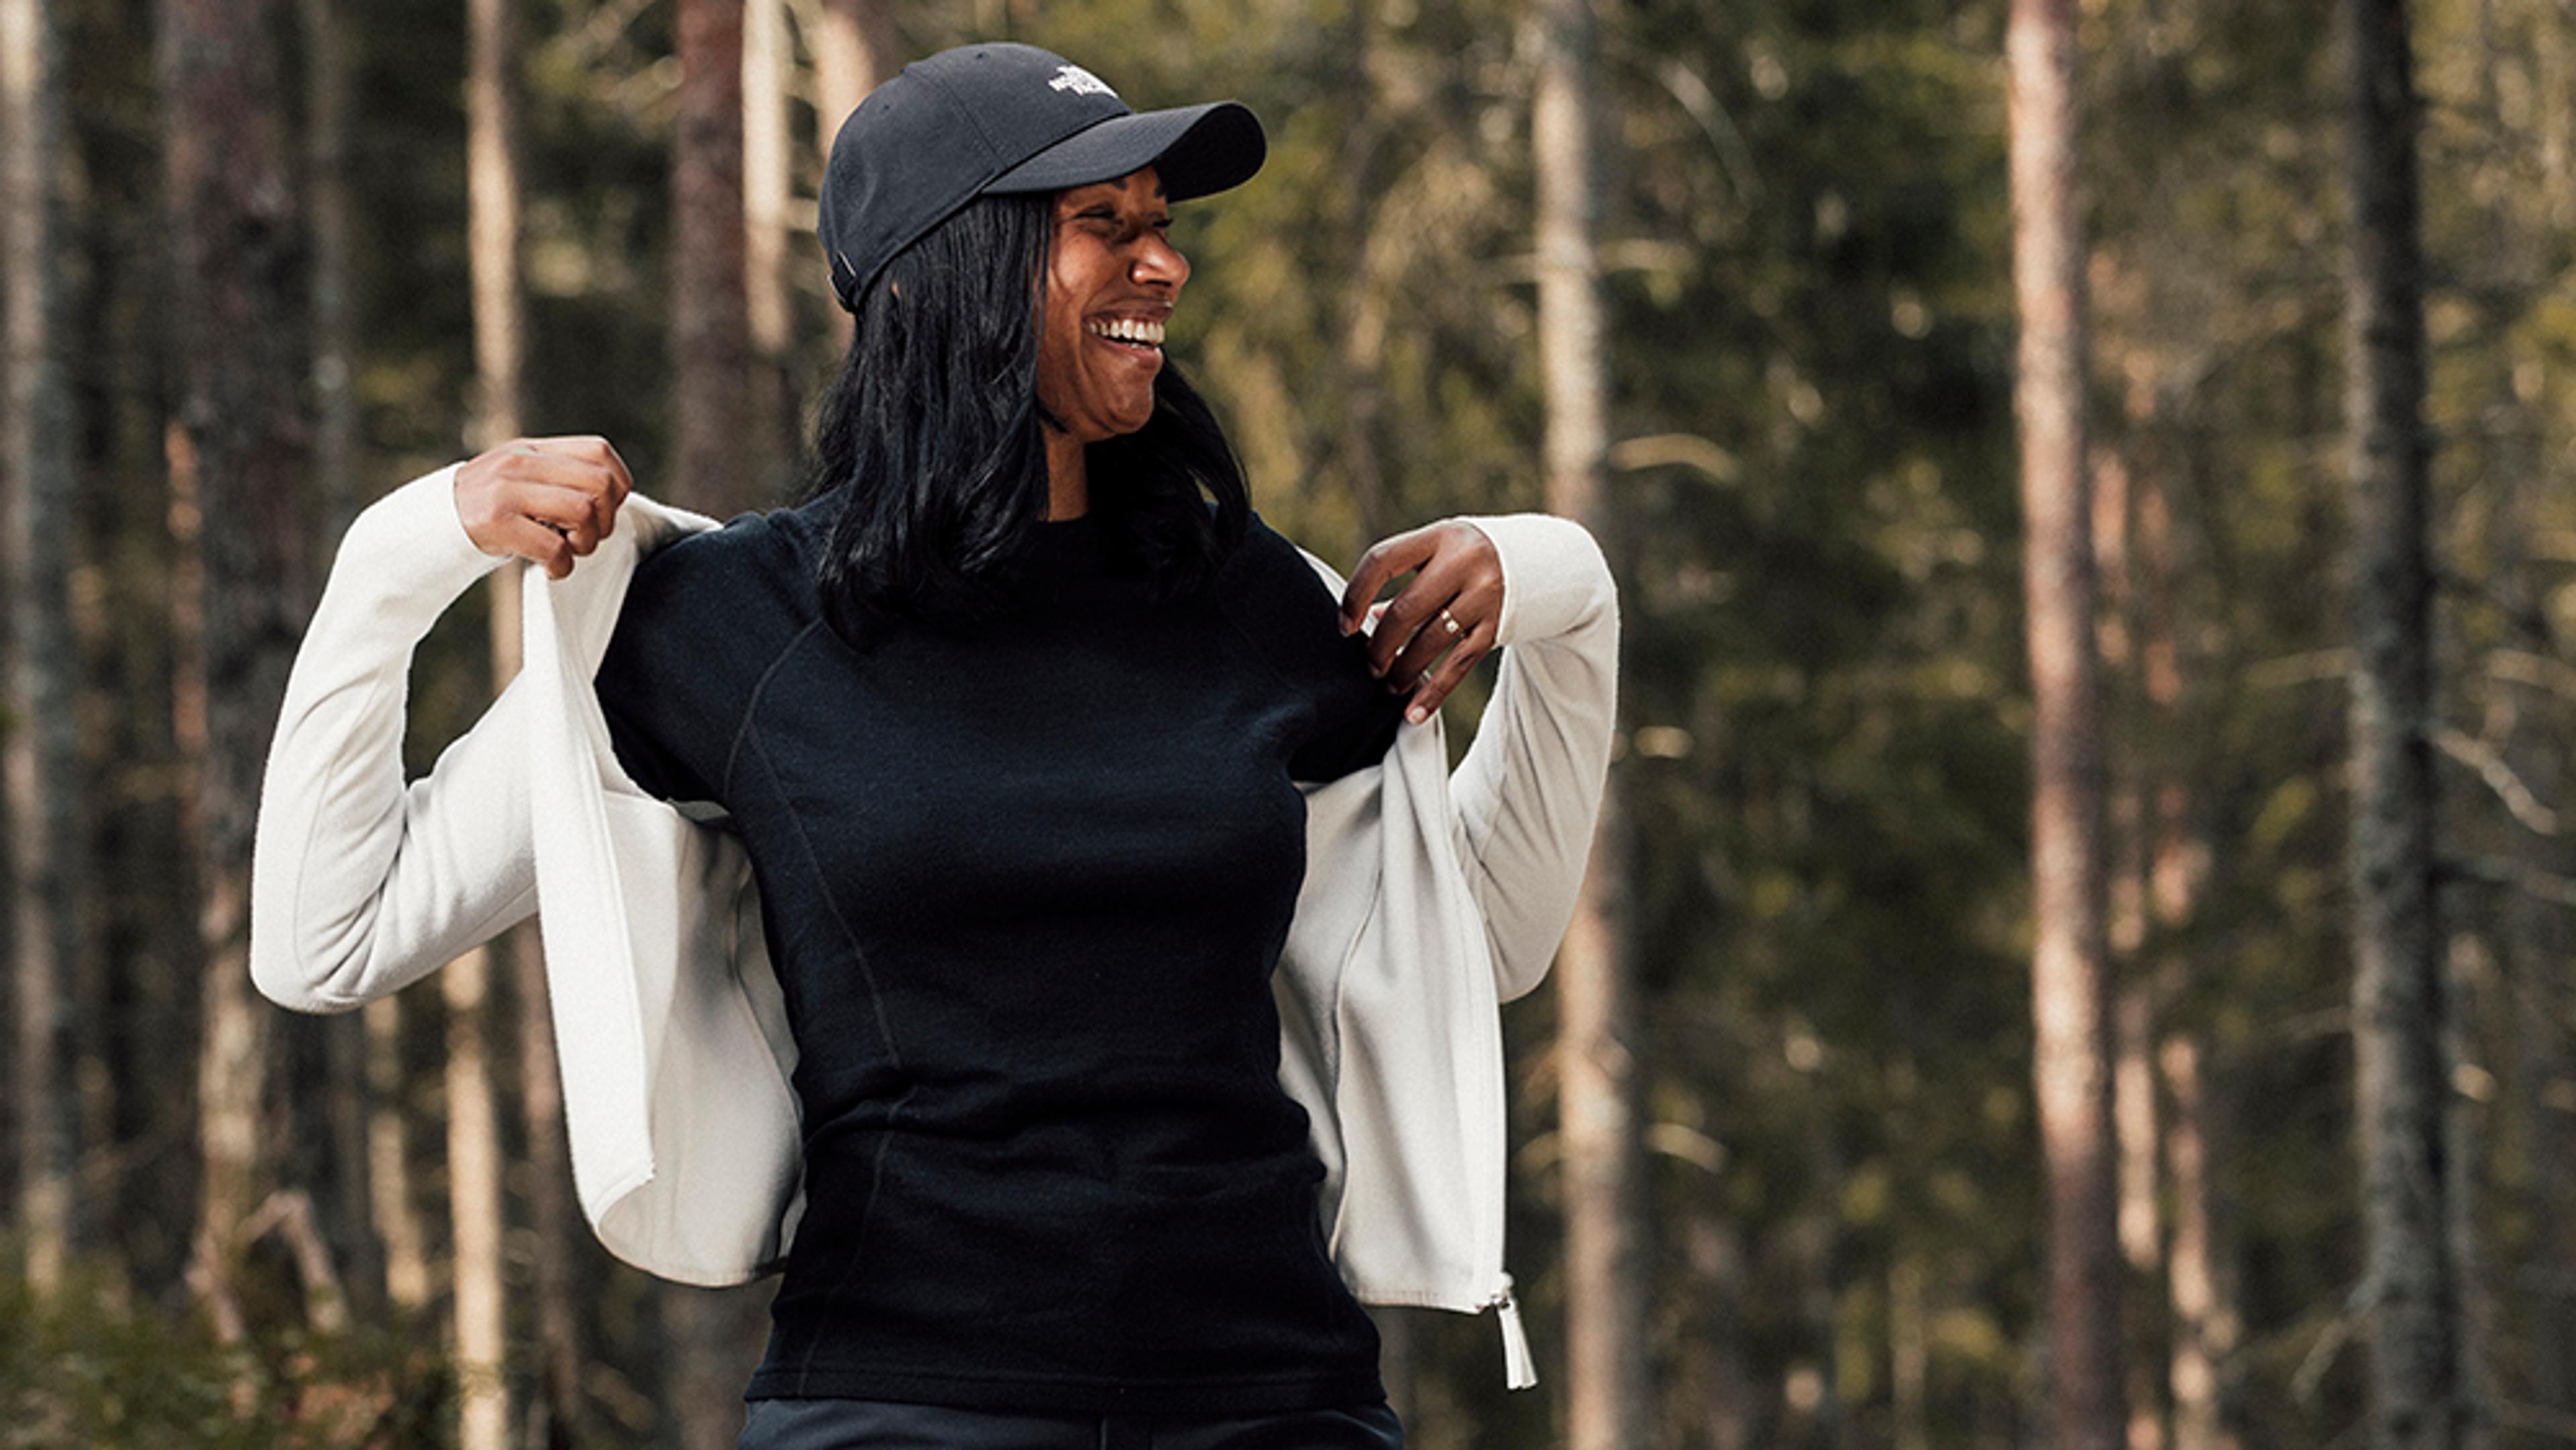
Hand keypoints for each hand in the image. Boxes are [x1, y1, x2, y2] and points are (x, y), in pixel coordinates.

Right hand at [453, 435, 634, 579]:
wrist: (432, 526)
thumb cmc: (489, 509)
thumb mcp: (521, 478)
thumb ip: (560, 476)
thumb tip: (613, 494)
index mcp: (533, 451)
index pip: (599, 452)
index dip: (617, 485)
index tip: (603, 510)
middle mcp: (520, 463)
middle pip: (599, 483)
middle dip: (605, 519)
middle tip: (585, 537)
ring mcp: (505, 491)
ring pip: (582, 510)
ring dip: (585, 542)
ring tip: (568, 550)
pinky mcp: (494, 523)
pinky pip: (553, 547)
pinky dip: (562, 566)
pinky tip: (551, 568)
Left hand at [1336, 519, 1502, 723]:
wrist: (1535, 563)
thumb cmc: (1466, 559)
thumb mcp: (1437, 554)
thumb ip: (1405, 580)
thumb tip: (1367, 617)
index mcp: (1438, 537)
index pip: (1382, 561)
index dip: (1355, 595)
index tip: (1344, 626)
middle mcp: (1463, 562)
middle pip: (1406, 610)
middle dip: (1380, 646)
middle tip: (1369, 666)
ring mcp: (1483, 595)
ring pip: (1431, 641)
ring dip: (1403, 670)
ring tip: (1388, 685)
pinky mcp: (1496, 626)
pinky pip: (1459, 665)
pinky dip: (1434, 692)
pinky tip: (1414, 712)